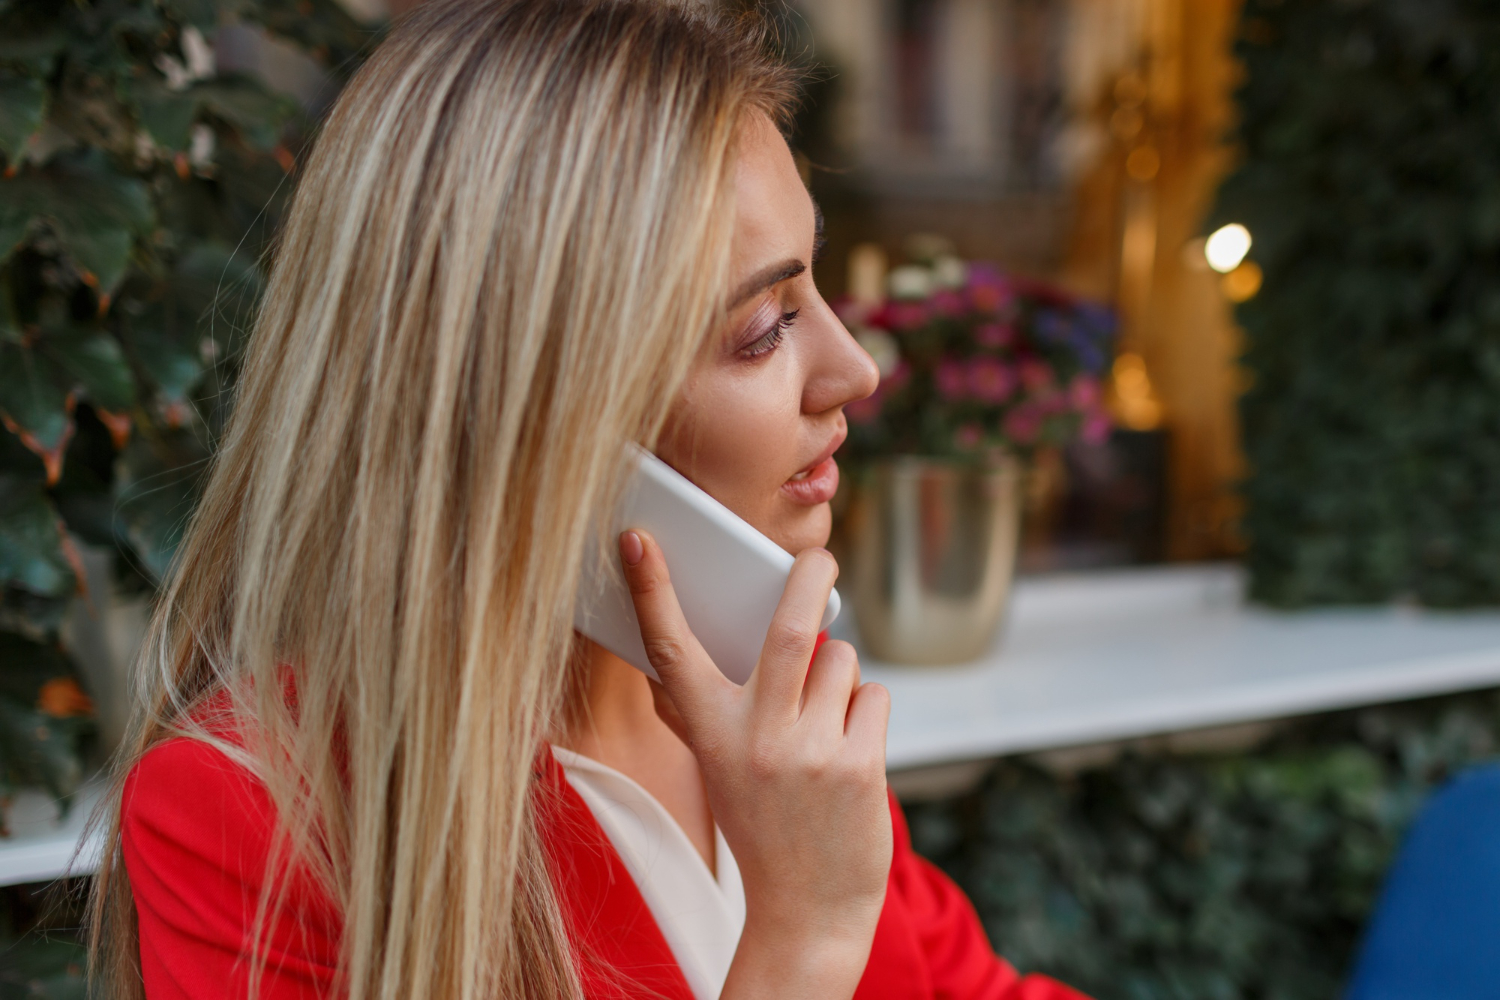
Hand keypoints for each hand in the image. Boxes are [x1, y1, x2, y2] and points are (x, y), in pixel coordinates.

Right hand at [619, 529, 891, 999]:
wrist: (808, 912)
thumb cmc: (763, 825)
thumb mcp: (719, 767)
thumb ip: (707, 710)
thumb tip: (676, 657)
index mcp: (709, 734)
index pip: (670, 651)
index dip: (650, 591)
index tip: (636, 540)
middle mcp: (755, 739)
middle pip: (788, 630)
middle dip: (809, 577)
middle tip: (820, 557)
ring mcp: (809, 753)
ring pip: (841, 662)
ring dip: (840, 678)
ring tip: (824, 727)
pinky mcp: (859, 766)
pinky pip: (873, 696)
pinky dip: (866, 711)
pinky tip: (850, 752)